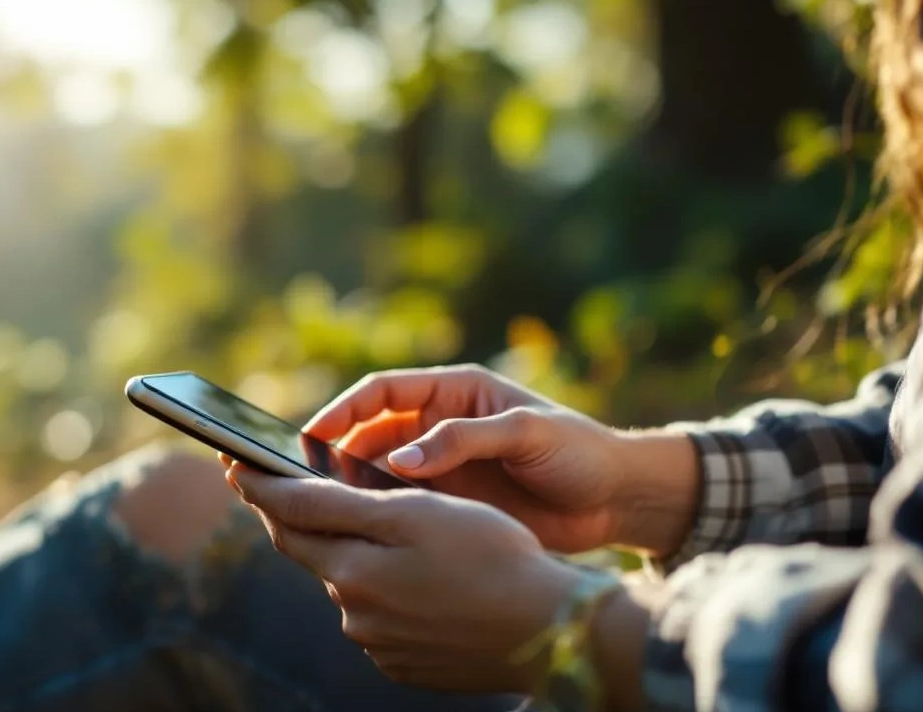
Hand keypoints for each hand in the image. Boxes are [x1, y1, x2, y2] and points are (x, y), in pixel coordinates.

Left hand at [226, 461, 583, 692]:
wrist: (550, 630)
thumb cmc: (491, 555)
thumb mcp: (414, 512)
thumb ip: (339, 504)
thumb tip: (279, 500)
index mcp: (351, 569)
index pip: (288, 518)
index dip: (257, 485)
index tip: (230, 460)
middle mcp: (355, 612)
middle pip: (312, 552)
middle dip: (292, 516)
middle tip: (269, 484)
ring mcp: (379, 643)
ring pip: (347, 583)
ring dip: (346, 553)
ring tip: (360, 524)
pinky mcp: (405, 662)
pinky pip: (378, 616)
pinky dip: (380, 588)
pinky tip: (411, 576)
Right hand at [305, 365, 696, 555]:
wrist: (617, 500)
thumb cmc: (580, 452)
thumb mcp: (527, 434)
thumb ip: (465, 440)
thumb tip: (400, 459)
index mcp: (455, 391)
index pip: (382, 392)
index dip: (343, 410)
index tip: (312, 435)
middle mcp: (439, 426)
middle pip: (369, 432)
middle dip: (335, 451)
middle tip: (304, 479)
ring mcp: (442, 467)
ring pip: (379, 471)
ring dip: (353, 485)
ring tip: (325, 507)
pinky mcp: (450, 504)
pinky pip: (402, 505)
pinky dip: (379, 513)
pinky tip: (363, 531)